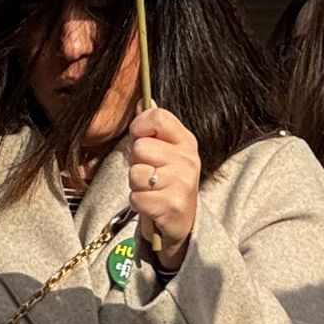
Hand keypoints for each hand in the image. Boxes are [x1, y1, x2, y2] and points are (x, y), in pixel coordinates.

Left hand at [128, 107, 200, 270]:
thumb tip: (140, 101)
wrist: (182, 221)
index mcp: (186, 141)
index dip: (140, 126)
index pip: (158, 117)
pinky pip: (136, 197)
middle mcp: (188, 159)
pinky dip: (138, 203)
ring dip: (136, 185)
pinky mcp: (171, 205)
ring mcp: (182, 182)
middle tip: (150, 172)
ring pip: (136, 173)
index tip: (140, 138)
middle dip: (137, 162)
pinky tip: (152, 204)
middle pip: (141, 148)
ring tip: (151, 189)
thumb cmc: (167, 181)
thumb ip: (152, 129)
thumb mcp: (164, 152)